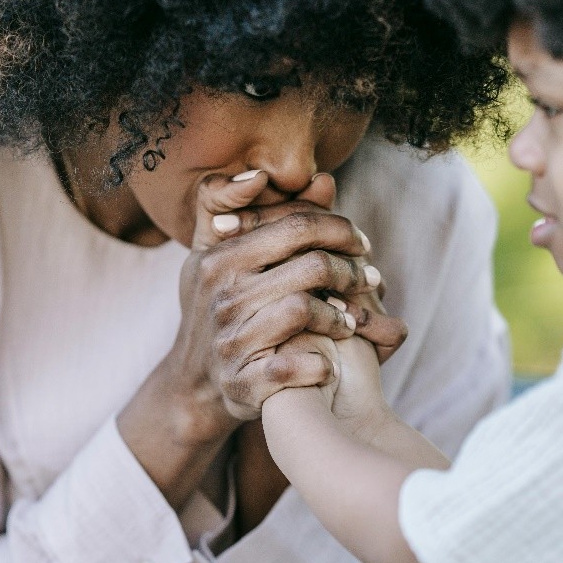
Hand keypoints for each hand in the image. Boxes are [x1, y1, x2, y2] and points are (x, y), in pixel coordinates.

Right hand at [159, 170, 386, 429]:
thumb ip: (252, 210)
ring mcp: (231, 340)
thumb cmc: (214, 306)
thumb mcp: (211, 252)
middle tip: (370, 279)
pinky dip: (320, 365)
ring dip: (341, 316)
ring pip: (304, 309)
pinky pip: (295, 366)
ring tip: (352, 319)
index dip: (339, 230)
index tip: (360, 243)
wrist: (192, 384)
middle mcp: (223, 295)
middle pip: (310, 265)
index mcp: (220, 258)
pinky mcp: (243, 382)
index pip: (296, 226)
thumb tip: (319, 178)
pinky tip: (329, 363)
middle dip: (351, 271)